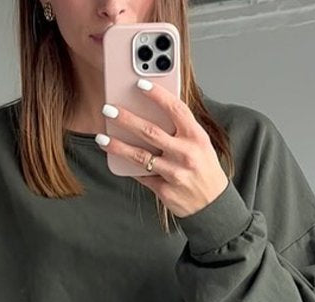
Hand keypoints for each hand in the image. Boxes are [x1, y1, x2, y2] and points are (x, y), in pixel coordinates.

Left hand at [97, 79, 228, 218]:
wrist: (212, 204)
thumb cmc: (204, 168)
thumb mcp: (201, 144)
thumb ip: (181, 129)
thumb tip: (152, 111)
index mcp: (196, 137)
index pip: (175, 109)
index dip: (157, 95)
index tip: (139, 84)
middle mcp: (186, 154)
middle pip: (151, 132)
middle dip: (126, 119)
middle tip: (108, 109)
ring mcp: (175, 174)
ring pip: (140, 156)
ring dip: (118, 146)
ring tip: (101, 138)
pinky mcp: (165, 191)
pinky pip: (142, 175)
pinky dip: (129, 166)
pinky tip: (115, 157)